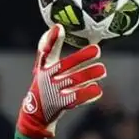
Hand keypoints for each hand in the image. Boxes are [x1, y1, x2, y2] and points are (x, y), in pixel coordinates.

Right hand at [19, 24, 106, 138]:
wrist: (36, 113)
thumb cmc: (45, 83)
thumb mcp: (45, 65)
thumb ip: (52, 47)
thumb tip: (59, 25)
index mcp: (43, 66)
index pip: (45, 50)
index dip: (51, 39)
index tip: (59, 28)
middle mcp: (46, 78)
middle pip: (64, 66)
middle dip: (81, 57)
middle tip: (97, 49)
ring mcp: (52, 92)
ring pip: (73, 81)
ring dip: (89, 74)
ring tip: (102, 69)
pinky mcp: (59, 105)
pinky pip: (75, 98)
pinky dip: (87, 94)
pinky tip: (97, 90)